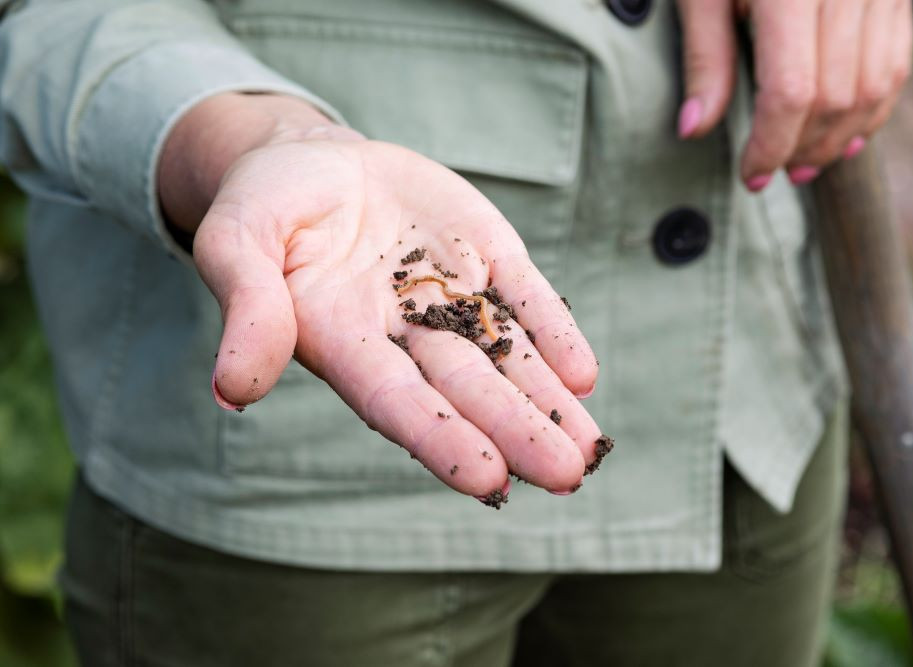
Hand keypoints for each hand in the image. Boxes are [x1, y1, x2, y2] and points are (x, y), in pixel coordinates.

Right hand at [159, 94, 602, 501]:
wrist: (315, 162)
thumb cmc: (264, 206)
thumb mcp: (237, 239)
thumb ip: (247, 307)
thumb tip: (233, 390)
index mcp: (339, 337)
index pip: (394, 398)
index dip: (440, 436)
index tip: (487, 478)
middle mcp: (401, 332)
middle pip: (464, 388)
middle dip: (516, 430)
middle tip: (566, 475)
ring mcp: (448, 295)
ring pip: (503, 355)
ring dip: (546, 400)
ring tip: (588, 448)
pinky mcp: (483, 256)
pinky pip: (523, 296)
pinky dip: (553, 332)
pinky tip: (582, 375)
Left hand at [675, 0, 912, 190]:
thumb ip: (704, 58)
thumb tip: (694, 129)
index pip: (791, 93)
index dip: (771, 144)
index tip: (750, 174)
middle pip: (836, 97)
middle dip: (804, 147)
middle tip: (774, 173)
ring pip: (874, 85)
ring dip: (842, 136)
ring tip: (808, 162)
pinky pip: (896, 59)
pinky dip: (875, 104)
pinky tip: (849, 131)